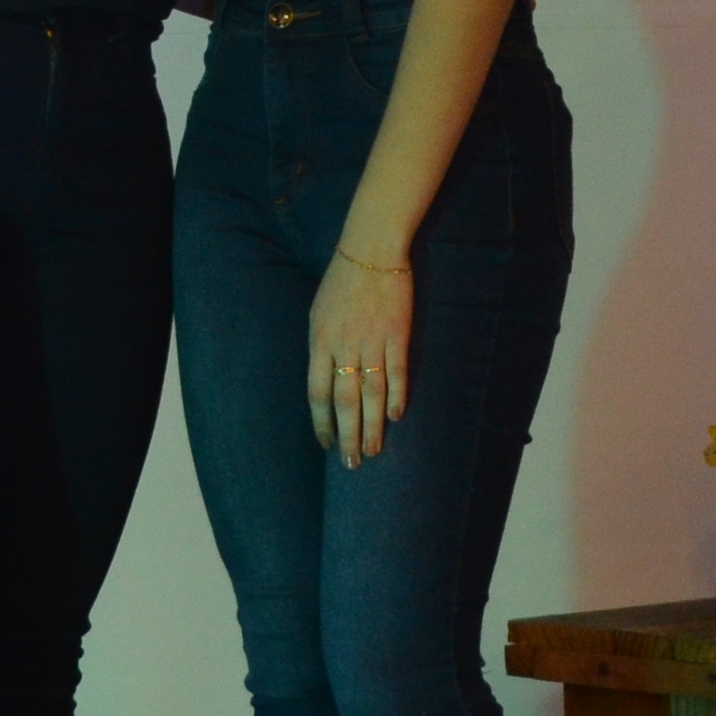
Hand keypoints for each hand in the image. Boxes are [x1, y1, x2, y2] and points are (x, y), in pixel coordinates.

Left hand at [306, 248, 412, 464]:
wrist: (371, 251)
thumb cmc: (341, 282)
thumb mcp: (318, 314)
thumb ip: (320, 347)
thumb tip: (323, 381)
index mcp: (319, 342)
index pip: (317, 393)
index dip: (321, 422)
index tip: (325, 444)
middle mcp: (344, 346)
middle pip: (344, 401)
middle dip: (347, 436)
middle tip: (352, 463)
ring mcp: (372, 341)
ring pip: (371, 393)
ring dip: (372, 426)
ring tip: (374, 450)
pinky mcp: (397, 335)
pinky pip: (397, 372)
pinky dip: (396, 396)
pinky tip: (394, 417)